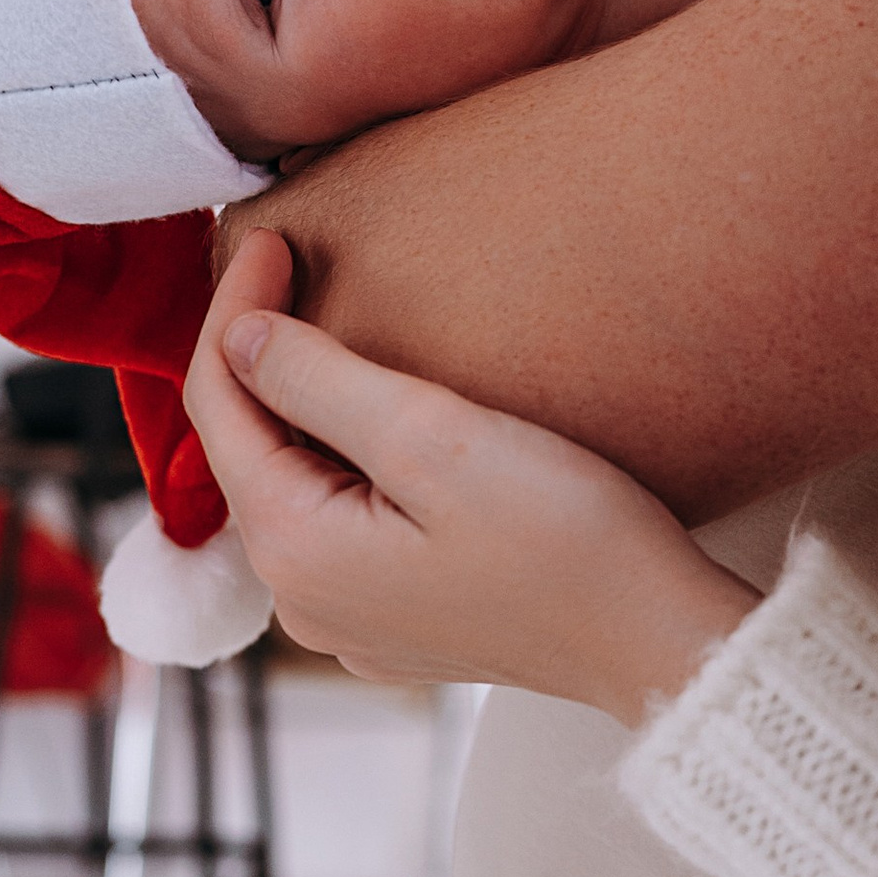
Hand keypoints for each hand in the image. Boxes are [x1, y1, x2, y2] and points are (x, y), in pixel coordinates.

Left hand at [184, 233, 755, 721]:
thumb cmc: (567, 543)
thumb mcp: (436, 438)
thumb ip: (320, 381)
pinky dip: (342, 465)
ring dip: (301, 411)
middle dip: (256, 358)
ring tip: (325, 332)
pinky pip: (339, 528)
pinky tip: (379, 428)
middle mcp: (301, 600)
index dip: (234, 309)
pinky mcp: (397, 627)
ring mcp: (348, 622)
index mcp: (295, 549)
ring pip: (294, 489)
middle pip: (248, 451)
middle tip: (285, 265)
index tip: (264, 234)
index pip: (219, 406)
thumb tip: (241, 336)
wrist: (658, 643)